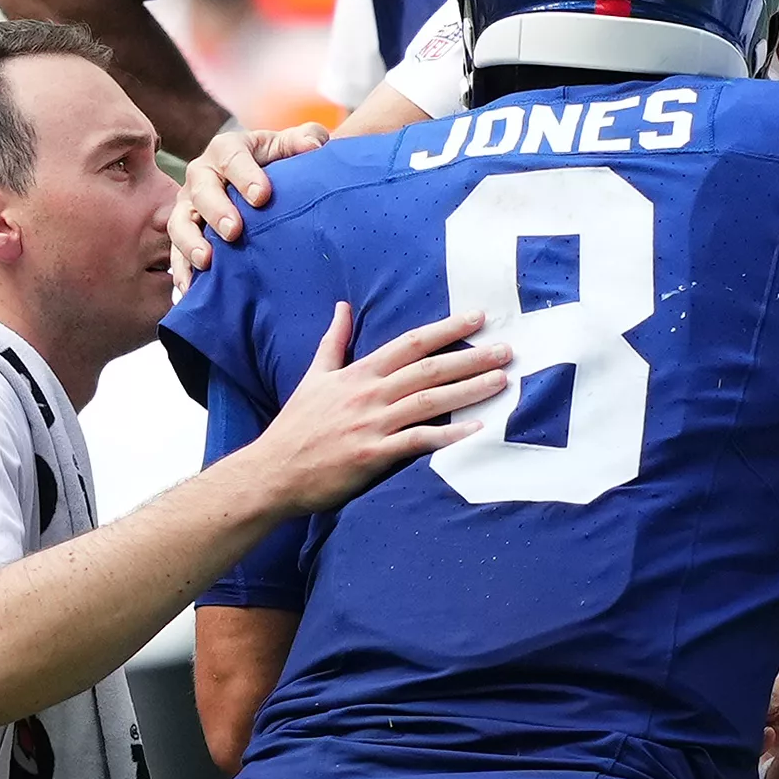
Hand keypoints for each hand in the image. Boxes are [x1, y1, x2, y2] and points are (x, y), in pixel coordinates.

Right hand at [172, 123, 327, 272]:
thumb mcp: (289, 146)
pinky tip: (191, 291)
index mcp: (227, 149)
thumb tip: (316, 146)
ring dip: (190, 242)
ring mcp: (189, 205)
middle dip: (216, 210)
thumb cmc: (275, 163)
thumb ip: (305, 139)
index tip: (262, 197)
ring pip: (181, 222)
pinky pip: (176, 252)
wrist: (257, 183)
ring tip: (206, 262)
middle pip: (202, 190)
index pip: (232, 158)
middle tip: (234, 231)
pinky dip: (182, 271)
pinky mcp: (185, 233)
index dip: (245, 176)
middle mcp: (202, 175)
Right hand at [243, 301, 508, 516]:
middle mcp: (368, 394)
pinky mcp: (371, 456)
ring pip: (428, 401)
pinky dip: (448, 436)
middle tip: (507, 349)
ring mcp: (371, 425)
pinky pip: (416, 442)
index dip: (446, 329)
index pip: (410, 343)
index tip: (478, 317)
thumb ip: (334, 342)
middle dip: (470, 357)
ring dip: (468, 390)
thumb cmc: (296, 427)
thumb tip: (341, 307)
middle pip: (428, 369)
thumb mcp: (314, 377)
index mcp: (358, 374)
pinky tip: (476, 430)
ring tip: (501, 381)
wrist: (271, 472)